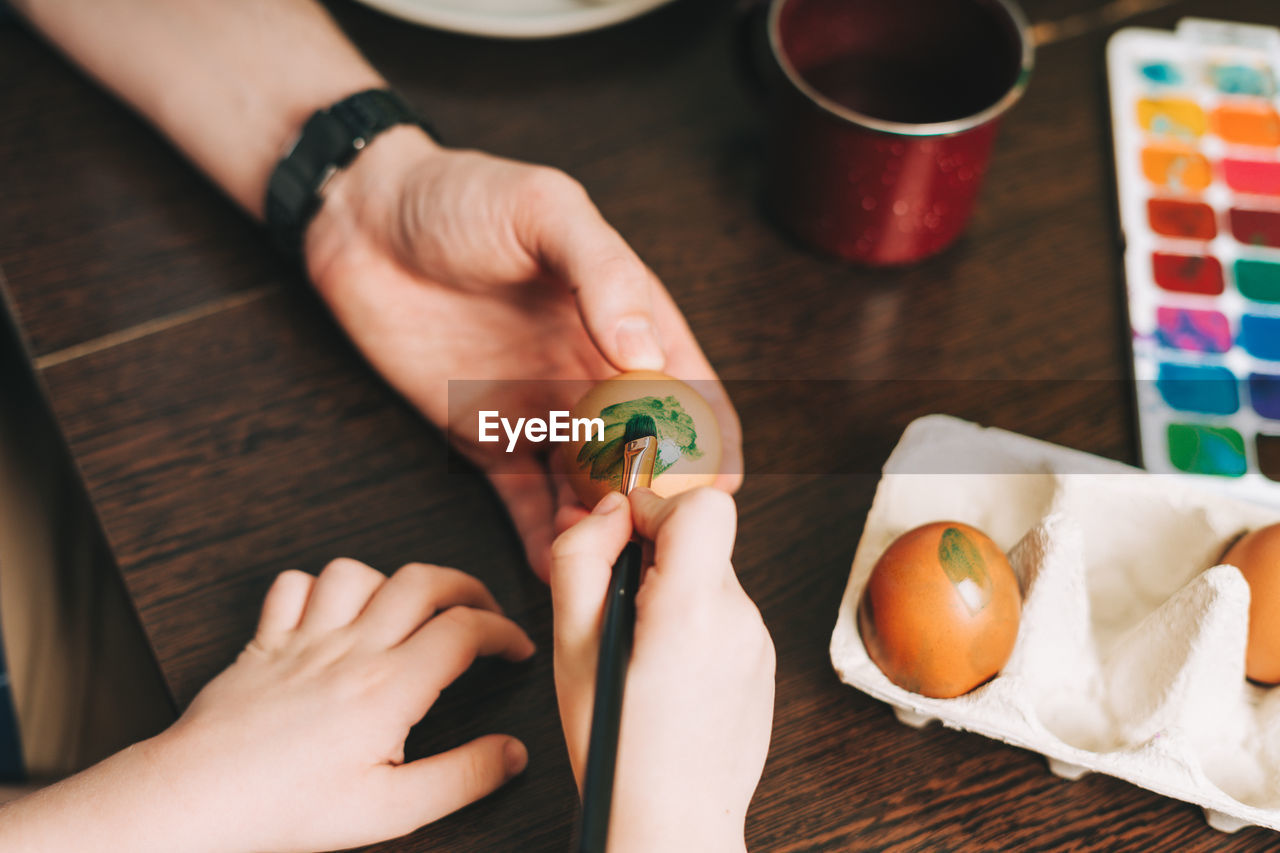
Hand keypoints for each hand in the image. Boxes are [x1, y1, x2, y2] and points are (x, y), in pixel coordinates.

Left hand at [150, 560, 532, 852]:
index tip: (515, 648)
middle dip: (466, 586)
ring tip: (407, 609)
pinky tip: (333, 613)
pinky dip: (320, 588)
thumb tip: (511, 754)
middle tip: (480, 609)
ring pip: (360, 572)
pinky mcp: (265, 642)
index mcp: (389, 689)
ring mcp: (305, 639)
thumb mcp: (391, 810)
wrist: (198, 799)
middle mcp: (351, 651)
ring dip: (392, 581)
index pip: (465, 630)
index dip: (504, 631)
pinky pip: (294, 586)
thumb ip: (462, 778)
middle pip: (424, 581)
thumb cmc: (287, 808)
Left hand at [304, 127, 742, 580]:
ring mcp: (542, 411)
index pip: (689, 390)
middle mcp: (593, 374)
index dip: (709, 441)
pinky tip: (557, 573)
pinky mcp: (486, 439)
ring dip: (604, 529)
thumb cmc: (459, 196)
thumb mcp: (546, 211)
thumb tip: (647, 353)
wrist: (360, 220)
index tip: (714, 488)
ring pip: (591, 488)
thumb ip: (604, 275)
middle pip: (647, 454)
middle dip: (658, 503)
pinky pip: (523, 501)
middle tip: (657, 546)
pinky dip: (543, 540)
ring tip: (610, 570)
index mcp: (625, 320)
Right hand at [550, 488, 774, 852]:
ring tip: (641, 656)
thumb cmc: (618, 746)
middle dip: (656, 559)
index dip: (657, 509)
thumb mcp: (572, 646)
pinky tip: (667, 677)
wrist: (673, 824)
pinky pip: (726, 618)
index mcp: (694, 608)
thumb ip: (581, 558)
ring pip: (711, 580)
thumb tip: (610, 510)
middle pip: (703, 542)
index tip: (624, 543)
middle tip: (619, 612)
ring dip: (673, 597)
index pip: (704, 506)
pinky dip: (694, 628)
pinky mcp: (763, 665)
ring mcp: (760, 644)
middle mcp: (740, 619)